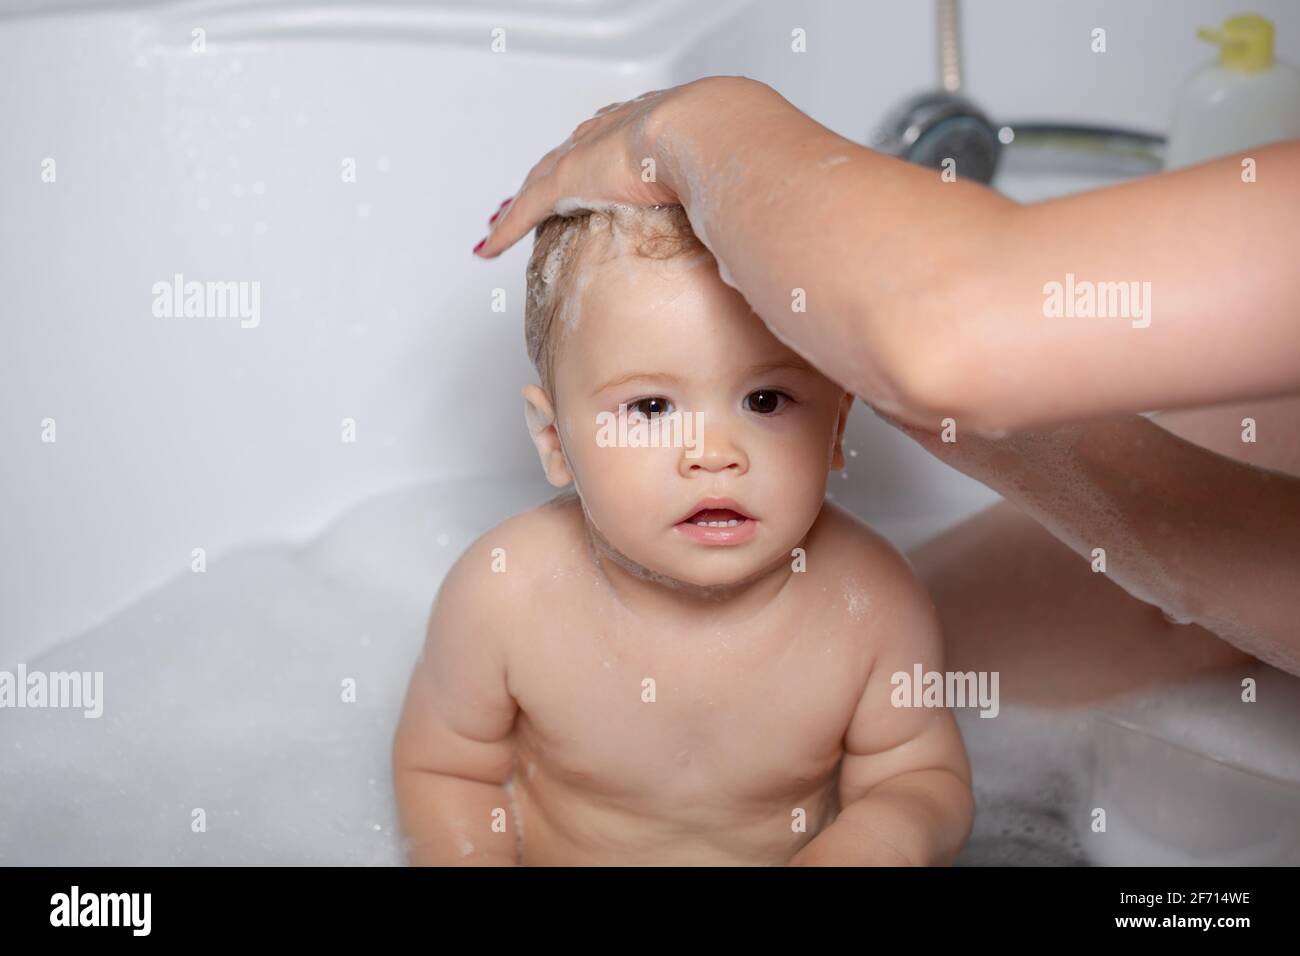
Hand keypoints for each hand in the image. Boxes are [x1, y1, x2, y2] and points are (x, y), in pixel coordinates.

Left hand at [472, 76, 766, 257]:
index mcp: (654, 128)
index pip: (616, 144)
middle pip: (570, 158)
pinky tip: (489, 247)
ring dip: (520, 205)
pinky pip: (526, 209)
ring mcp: (589, 156)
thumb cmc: (735, 148)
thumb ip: (738, 196)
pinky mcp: (568, 180)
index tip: (596, 171)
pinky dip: (506, 230)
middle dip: (551, 177)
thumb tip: (763, 218)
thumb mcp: (735, 174)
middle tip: (532, 197)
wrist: (714, 133)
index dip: (601, 160)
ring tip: (500, 225)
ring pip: (541, 183)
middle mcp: (614, 134)